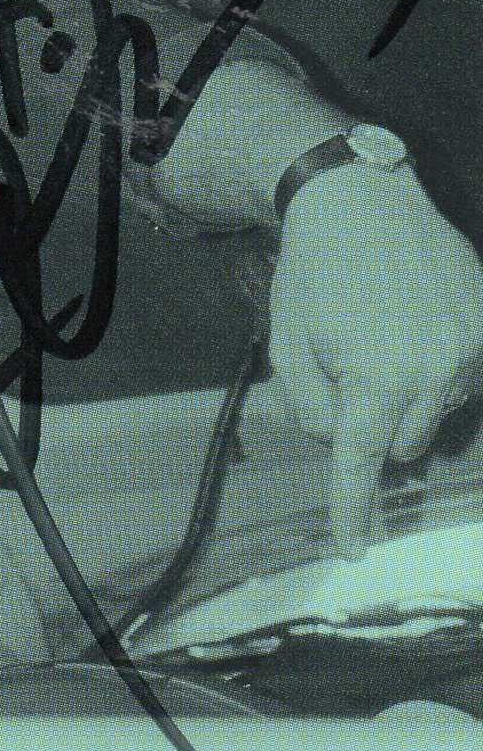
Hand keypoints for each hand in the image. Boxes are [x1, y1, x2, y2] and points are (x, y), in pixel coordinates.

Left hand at [268, 163, 482, 559]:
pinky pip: (467, 380)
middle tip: (346, 377)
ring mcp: (471, 350)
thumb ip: (307, 404)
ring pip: (440, 415)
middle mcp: (435, 372)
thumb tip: (336, 440)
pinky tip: (412, 334)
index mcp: (377, 379)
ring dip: (409, 401)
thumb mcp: (286, 341)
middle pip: (404, 444)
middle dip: (373, 429)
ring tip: (379, 343)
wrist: (360, 200)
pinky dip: (439, 375)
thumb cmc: (313, 271)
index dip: (353, 510)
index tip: (353, 550)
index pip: (363, 464)